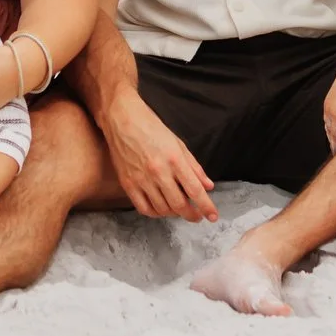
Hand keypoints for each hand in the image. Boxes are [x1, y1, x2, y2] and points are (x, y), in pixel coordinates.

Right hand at [98, 95, 216, 221]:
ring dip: (174, 214)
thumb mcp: (178, 143)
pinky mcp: (128, 183)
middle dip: (192, 215)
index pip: (195, 190)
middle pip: (179, 204)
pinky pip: (143, 208)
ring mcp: (141, 179)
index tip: (213, 216)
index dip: (206, 206)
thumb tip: (208, 186)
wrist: (122, 119)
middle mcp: (159, 172)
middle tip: (197, 216)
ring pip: (162, 209)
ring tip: (180, 210)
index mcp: (174, 159)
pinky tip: (161, 210)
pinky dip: (155, 213)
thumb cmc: (151, 128)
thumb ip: (194, 167)